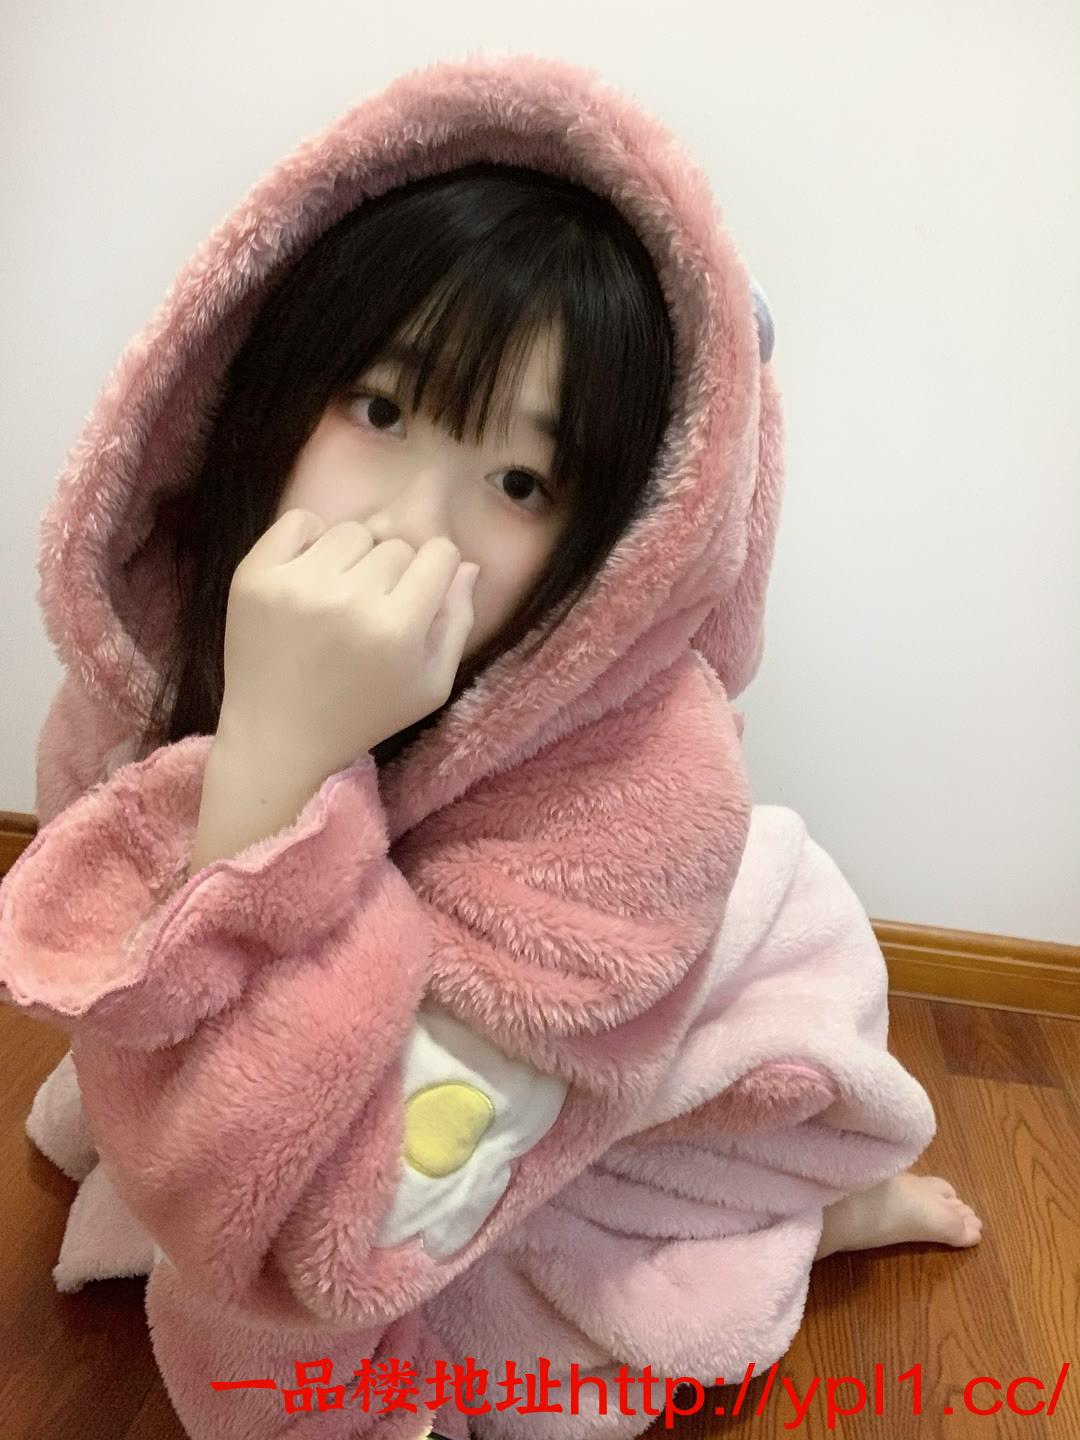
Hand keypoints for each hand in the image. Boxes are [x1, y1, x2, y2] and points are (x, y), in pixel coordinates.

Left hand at [217, 508, 478, 778]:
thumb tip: (467, 565)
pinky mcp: (256, 576)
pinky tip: (309, 577)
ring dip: (354, 556)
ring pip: (352, 530)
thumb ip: (458, 622)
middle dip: (393, 572)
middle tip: (373, 610)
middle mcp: (348, 600)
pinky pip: (299, 521)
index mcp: (397, 629)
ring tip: (340, 595)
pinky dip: (309, 540)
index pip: (441, 553)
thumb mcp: (431, 686)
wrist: (278, 736)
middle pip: (396, 544)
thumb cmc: (364, 714)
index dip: (436, 572)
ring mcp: (296, 585)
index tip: (418, 596)